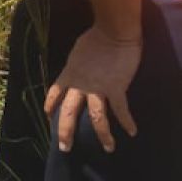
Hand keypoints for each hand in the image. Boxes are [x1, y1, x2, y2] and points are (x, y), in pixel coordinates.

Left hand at [44, 26, 140, 153]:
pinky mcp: (116, 88)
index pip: (54, 94)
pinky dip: (127, 122)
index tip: (49, 118)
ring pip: (96, 118)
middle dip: (65, 132)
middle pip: (68, 113)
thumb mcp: (77, 53)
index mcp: (69, 75)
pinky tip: (132, 132)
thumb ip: (76, 66)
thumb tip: (77, 71)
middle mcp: (79, 85)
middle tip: (65, 148)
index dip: (50, 107)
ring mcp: (97, 88)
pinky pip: (120, 110)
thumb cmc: (96, 37)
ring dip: (102, 135)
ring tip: (108, 148)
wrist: (113, 31)